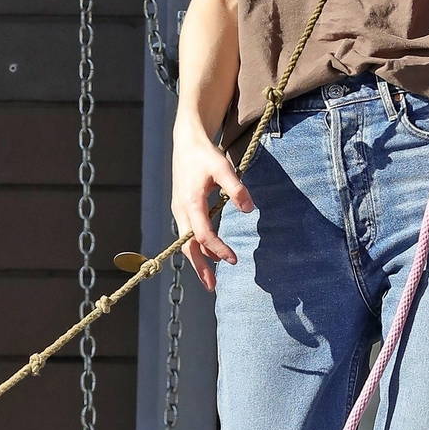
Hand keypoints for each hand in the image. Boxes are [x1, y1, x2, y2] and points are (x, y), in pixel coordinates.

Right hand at [171, 129, 253, 292]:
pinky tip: (207, 255)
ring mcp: (179, 210)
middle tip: (212, 287)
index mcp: (191, 202)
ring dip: (198, 260)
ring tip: (211, 277)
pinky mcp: (181, 209)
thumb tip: (249, 209)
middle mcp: (181, 210)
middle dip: (200, 267)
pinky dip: (196, 247)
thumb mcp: (223, 167)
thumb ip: (236, 188)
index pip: (204, 234)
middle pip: (188, 246)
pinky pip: (187, 234)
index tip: (234, 260)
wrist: (186, 142)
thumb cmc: (205, 154)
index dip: (218, 249)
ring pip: (186, 242)